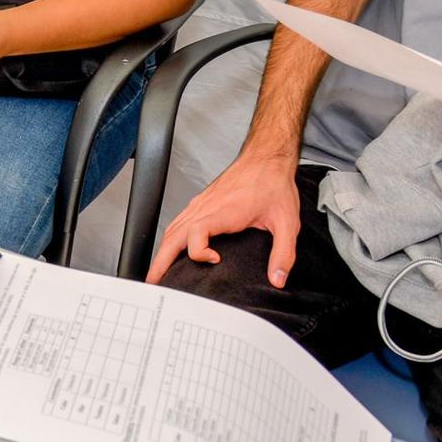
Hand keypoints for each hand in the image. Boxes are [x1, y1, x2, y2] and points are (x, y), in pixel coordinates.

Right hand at [146, 154, 302, 286]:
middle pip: (172, 236)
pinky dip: (170, 238)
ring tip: (158, 271)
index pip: (194, 234)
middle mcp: (205, 208)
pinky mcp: (201, 202)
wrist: (266, 160)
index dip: (199, 253)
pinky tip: (172, 248)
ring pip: (172, 229)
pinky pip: (178, 222)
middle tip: (154, 282)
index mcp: (222, 212)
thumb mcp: (287, 222)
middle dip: (160, 261)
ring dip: (162, 251)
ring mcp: (200, 204)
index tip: (215, 260)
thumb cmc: (273, 185)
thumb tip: (278, 278)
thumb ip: (284, 253)